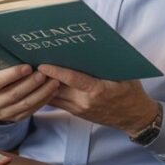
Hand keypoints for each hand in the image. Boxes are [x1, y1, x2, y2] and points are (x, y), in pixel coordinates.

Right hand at [0, 55, 59, 123]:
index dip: (12, 75)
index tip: (27, 66)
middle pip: (14, 94)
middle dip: (31, 84)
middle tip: (44, 73)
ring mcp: (5, 113)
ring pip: (26, 104)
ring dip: (42, 93)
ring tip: (54, 81)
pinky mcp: (17, 118)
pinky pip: (32, 110)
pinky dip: (44, 100)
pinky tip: (54, 90)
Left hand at [38, 64, 158, 135]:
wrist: (134, 117)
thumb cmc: (131, 92)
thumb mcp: (123, 75)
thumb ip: (106, 63)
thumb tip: (90, 46)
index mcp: (97, 91)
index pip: (72, 80)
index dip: (56, 72)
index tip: (42, 64)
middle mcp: (84, 102)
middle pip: (57, 88)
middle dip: (44, 77)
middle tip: (30, 61)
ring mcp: (79, 109)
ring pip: (53, 97)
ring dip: (42, 86)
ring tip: (31, 71)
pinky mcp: (76, 112)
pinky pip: (57, 101)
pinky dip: (47, 92)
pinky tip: (41, 82)